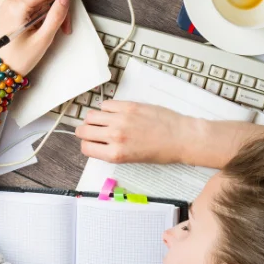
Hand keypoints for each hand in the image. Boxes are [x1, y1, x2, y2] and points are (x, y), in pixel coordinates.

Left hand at [0, 0, 88, 75]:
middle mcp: (11, 3)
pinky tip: (46, 28)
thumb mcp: (43, 39)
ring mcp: (11, 6)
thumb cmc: (19, 59)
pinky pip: (34, 7)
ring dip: (53, 14)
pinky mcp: (13, 11)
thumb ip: (56, 16)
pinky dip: (44, 16)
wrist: (3, 69)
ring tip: (57, 31)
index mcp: (16, 7)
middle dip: (59, 9)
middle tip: (67, 27)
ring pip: (41, 2)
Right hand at [75, 100, 198, 163]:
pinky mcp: (129, 106)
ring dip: (93, 119)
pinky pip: (106, 104)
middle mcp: (115, 136)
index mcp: (115, 154)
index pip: (86, 148)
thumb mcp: (132, 159)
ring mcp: (121, 119)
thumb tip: (99, 143)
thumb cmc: (162, 151)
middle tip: (91, 131)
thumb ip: (113, 151)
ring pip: (91, 115)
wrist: (180, 137)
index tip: (90, 142)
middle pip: (83, 130)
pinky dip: (106, 108)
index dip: (87, 144)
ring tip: (102, 121)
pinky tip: (114, 113)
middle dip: (84, 131)